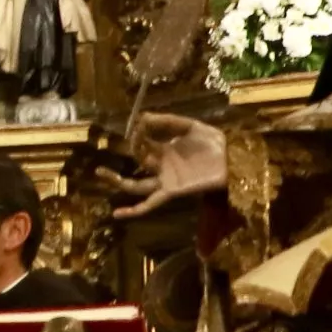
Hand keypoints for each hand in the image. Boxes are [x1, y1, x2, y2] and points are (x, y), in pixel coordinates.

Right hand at [115, 110, 229, 216]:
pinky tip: (117, 214)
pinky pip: (149, 204)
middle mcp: (161, 166)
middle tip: (122, 136)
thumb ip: (166, 122)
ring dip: (117, 180)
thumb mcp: (189, 126)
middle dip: (127, 150)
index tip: (139, 124)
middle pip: (136, 160)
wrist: (231, 161)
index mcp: (165, 149)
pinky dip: (134, 210)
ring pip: (136, 184)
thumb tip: (141, 118)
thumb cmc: (214, 143)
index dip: (138, 133)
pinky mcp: (171, 192)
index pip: (143, 142)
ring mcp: (164, 181)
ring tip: (100, 172)